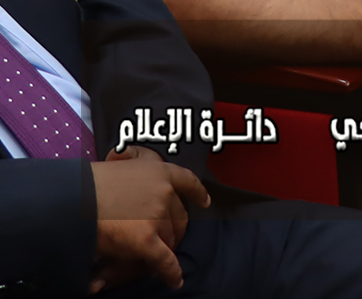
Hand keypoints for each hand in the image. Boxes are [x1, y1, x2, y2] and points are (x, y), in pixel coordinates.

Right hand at [90, 148, 207, 293]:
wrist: (70, 198)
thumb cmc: (87, 183)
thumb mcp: (118, 167)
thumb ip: (134, 172)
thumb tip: (132, 174)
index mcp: (158, 171)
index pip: (186, 181)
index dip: (196, 193)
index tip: (204, 201)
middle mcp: (164, 192)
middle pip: (179, 216)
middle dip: (173, 230)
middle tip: (164, 240)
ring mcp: (156, 216)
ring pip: (170, 238)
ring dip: (164, 249)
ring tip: (154, 257)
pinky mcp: (146, 239)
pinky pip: (164, 260)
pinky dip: (171, 272)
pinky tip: (175, 281)